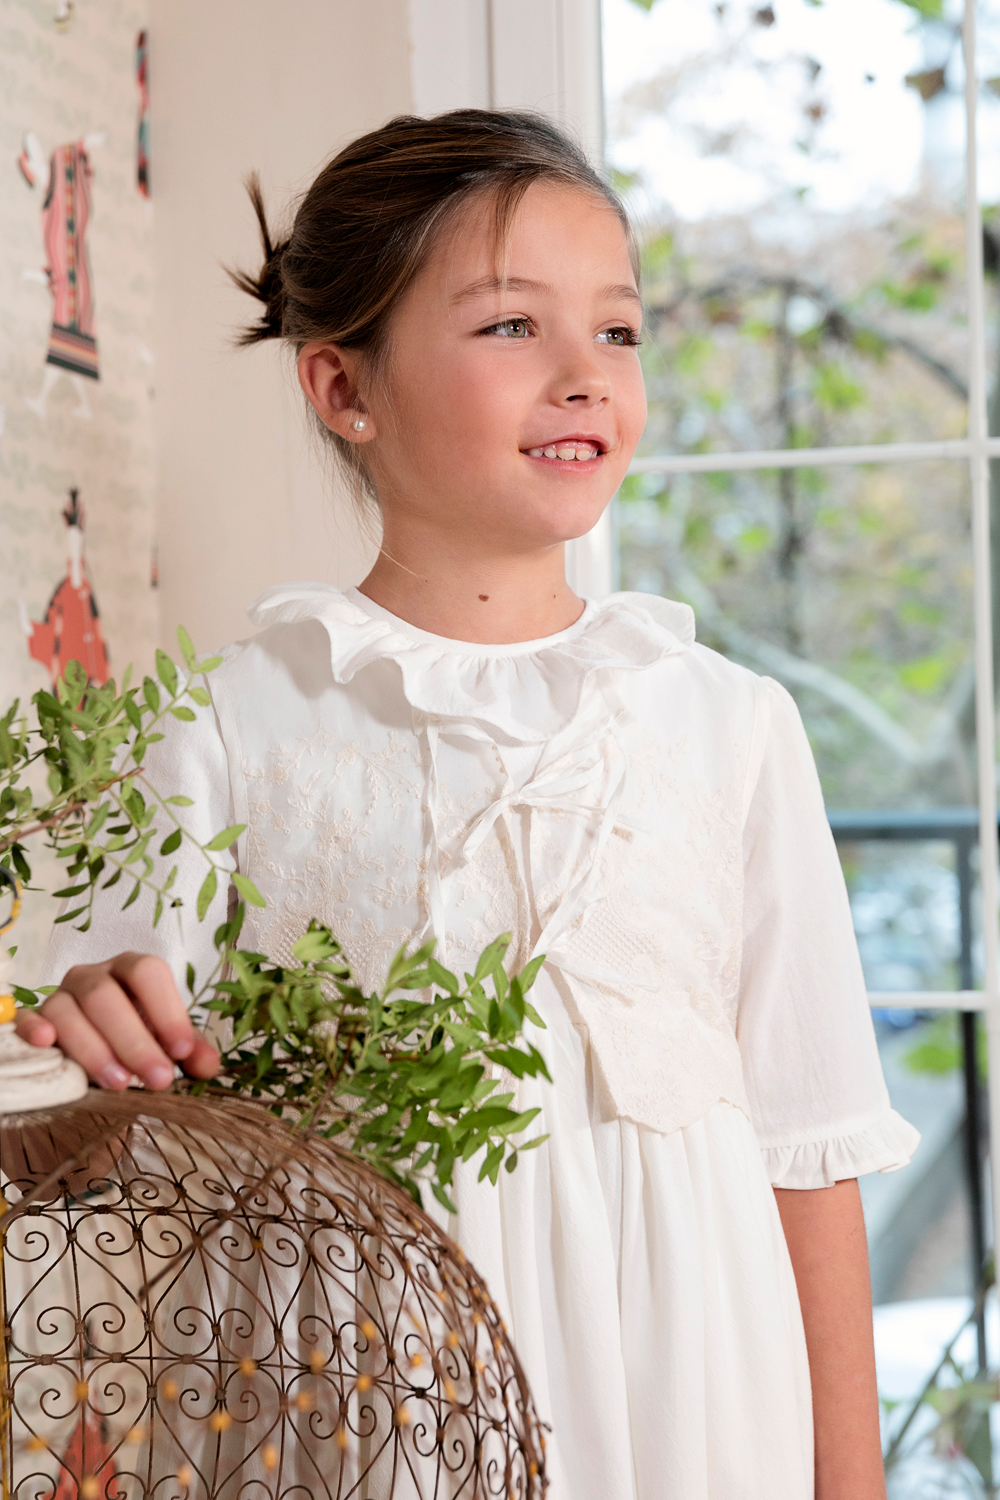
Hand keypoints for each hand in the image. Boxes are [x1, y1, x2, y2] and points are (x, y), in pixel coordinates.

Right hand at [14, 953, 219, 1089]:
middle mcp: (93, 976)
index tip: (181, 1050)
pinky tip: (48, 1044)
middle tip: (158, 1080)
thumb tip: (210, 1065)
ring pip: (67, 1011)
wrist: (97, 1044)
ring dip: (94, 1049)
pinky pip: (27, 1018)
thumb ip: (190, 1050)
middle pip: (106, 996)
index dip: (166, 1010)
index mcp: (131, 970)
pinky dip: (33, 1029)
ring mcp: (59, 995)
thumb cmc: (138, 1035)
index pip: (147, 972)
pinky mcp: (35, 1019)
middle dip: (135, 1041)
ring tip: (119, 1084)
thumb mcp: (166, 1040)